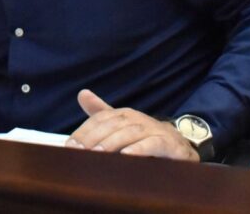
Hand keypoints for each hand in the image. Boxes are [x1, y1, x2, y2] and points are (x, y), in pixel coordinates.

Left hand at [66, 89, 199, 160]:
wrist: (180, 146)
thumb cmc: (145, 137)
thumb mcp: (122, 125)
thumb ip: (101, 112)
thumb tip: (82, 93)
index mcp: (125, 115)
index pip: (101, 119)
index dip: (84, 131)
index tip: (69, 145)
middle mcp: (139, 119)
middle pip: (114, 124)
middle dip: (94, 137)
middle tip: (79, 151)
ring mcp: (156, 130)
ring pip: (132, 133)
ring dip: (113, 143)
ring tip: (98, 154)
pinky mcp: (170, 145)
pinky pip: (155, 144)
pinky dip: (141, 149)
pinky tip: (127, 156)